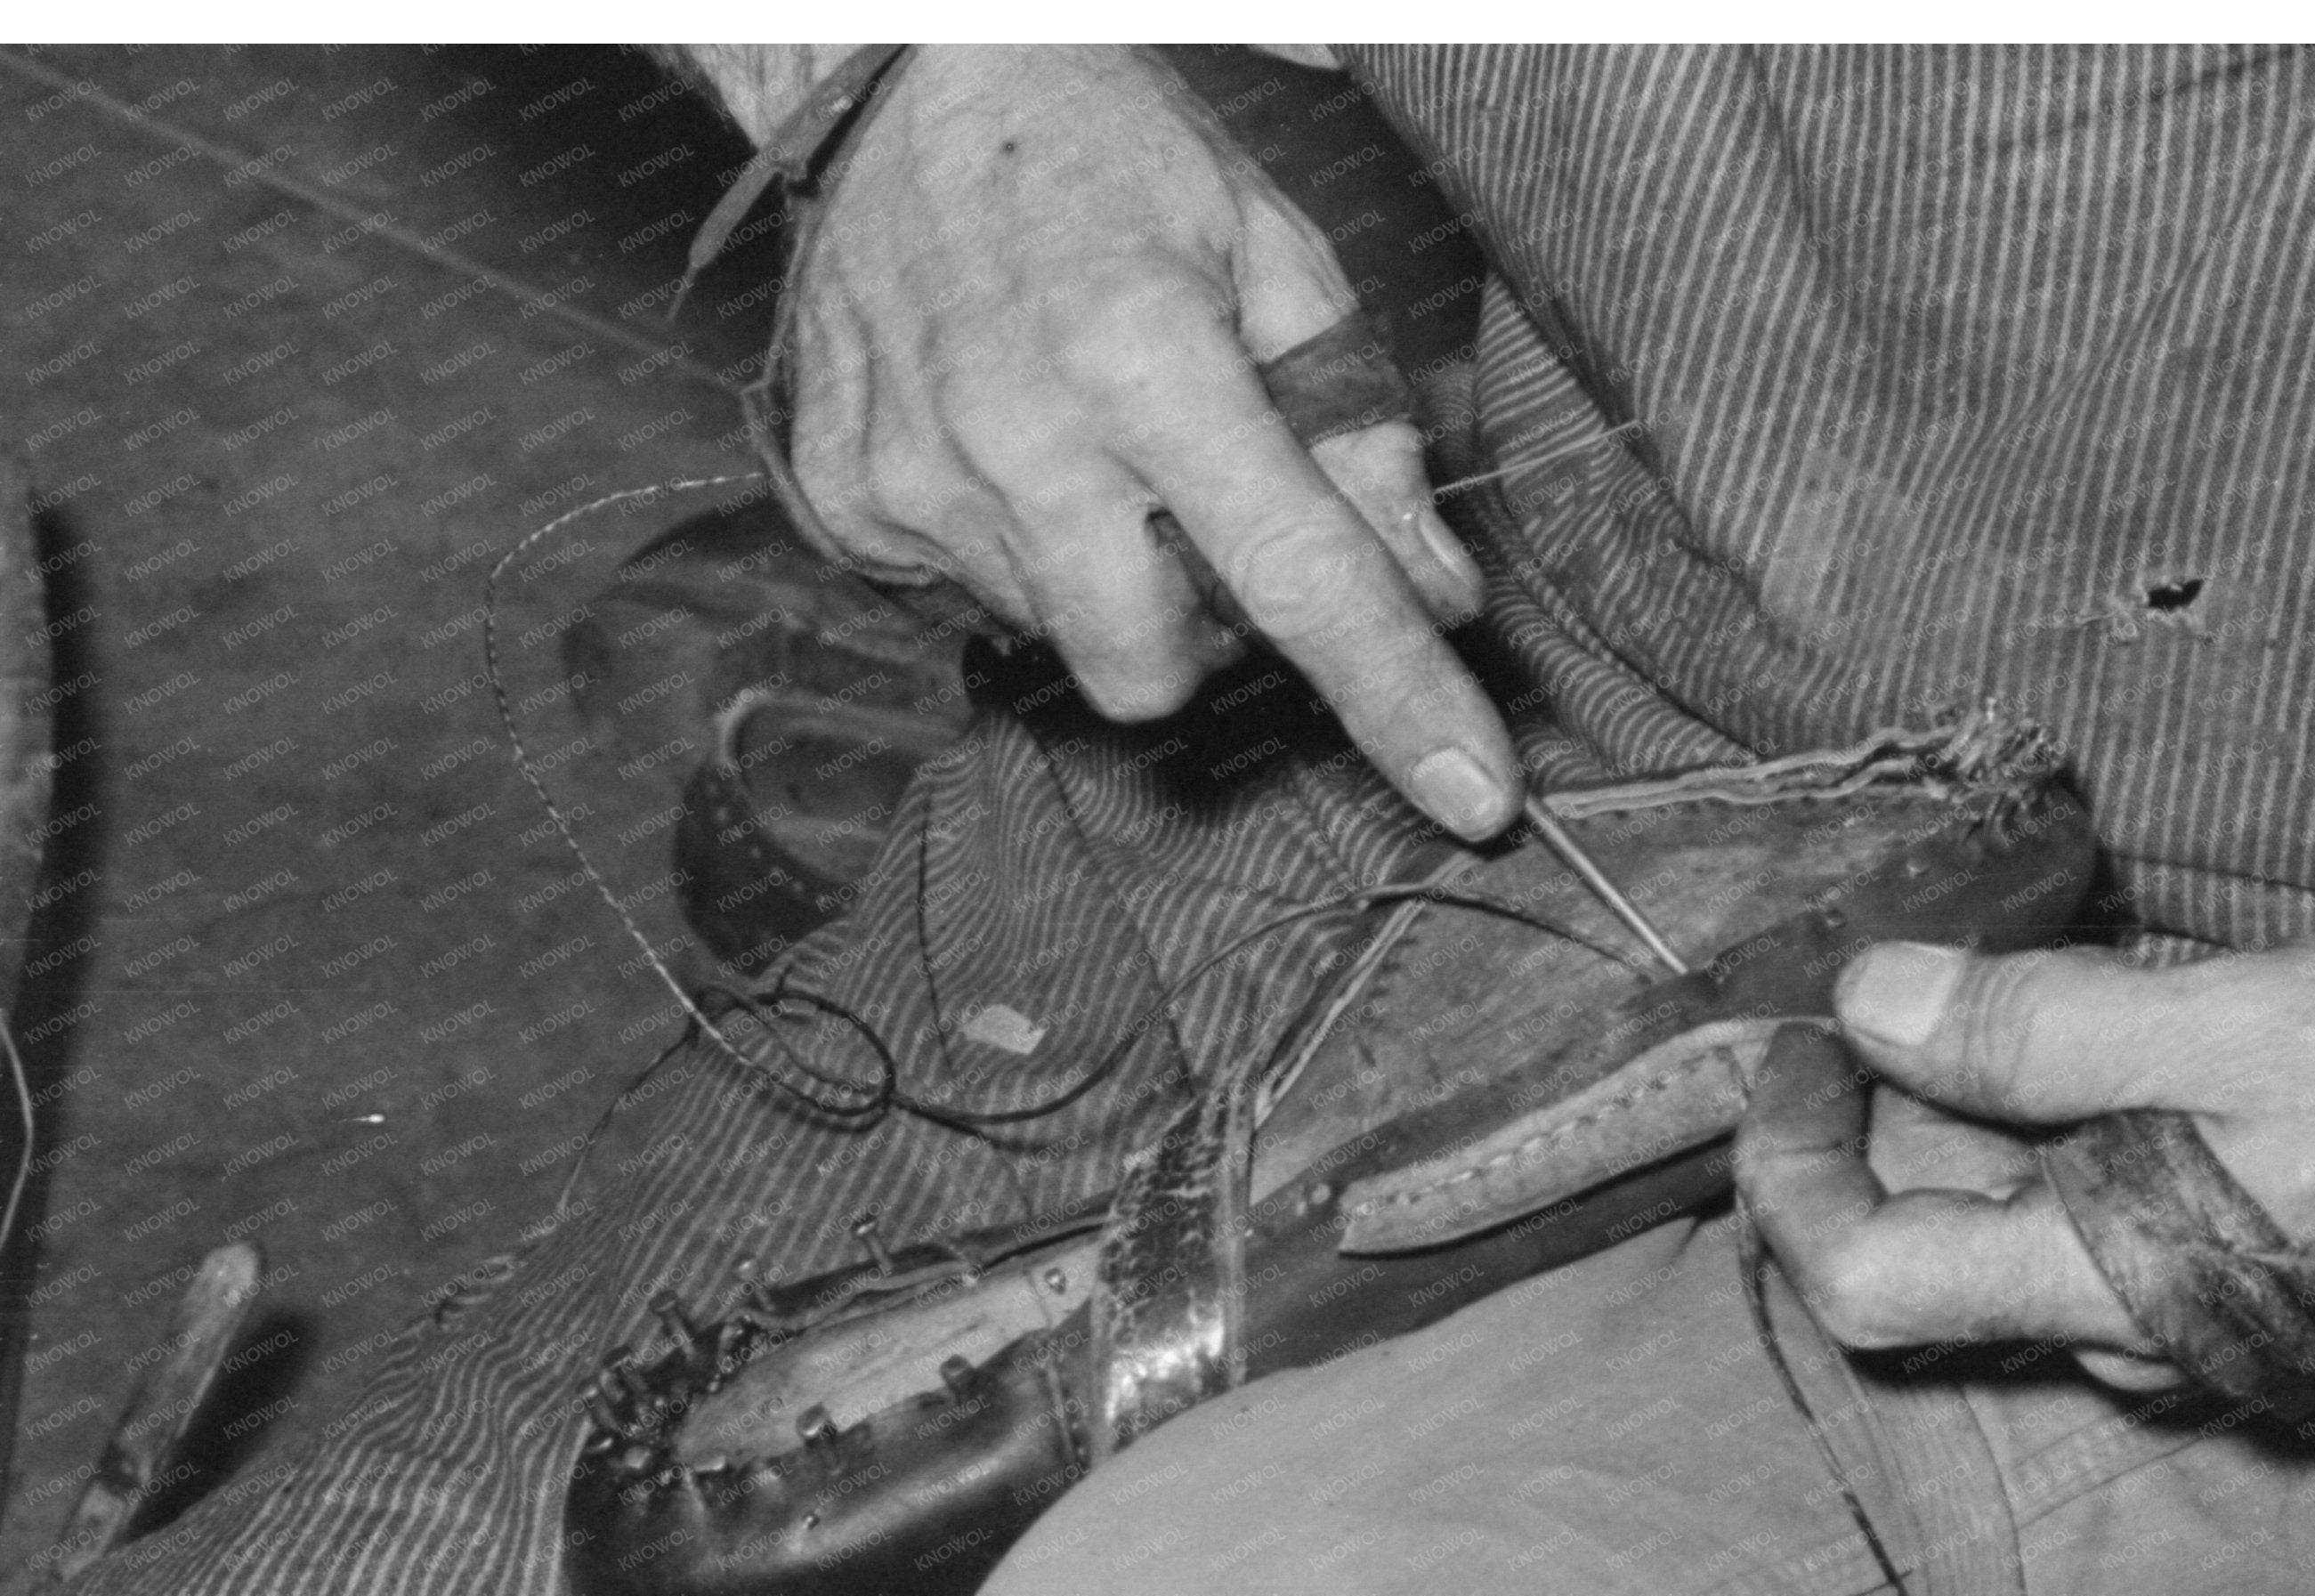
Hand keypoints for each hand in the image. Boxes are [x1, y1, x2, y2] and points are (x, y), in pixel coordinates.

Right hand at [778, 46, 1520, 838]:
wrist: (892, 78)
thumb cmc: (1107, 157)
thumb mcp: (1273, 252)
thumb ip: (1361, 429)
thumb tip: (1435, 591)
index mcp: (1141, 358)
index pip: (1297, 578)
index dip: (1395, 698)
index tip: (1474, 797)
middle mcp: (1014, 438)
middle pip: (1150, 672)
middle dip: (1202, 632)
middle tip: (1203, 516)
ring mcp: (908, 481)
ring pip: (1059, 641)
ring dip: (1109, 580)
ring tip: (1095, 447)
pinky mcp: (840, 504)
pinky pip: (967, 603)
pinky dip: (1019, 553)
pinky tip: (1013, 445)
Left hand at [1735, 940, 2314, 1386]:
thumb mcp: (2228, 1028)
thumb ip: (2034, 1025)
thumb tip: (1868, 1000)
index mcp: (2101, 1290)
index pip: (1862, 1280)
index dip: (1789, 1169)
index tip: (1793, 1042)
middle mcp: (2121, 1334)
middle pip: (1924, 1239)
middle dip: (1870, 1112)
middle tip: (1875, 969)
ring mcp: (2178, 1315)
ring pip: (2007, 1218)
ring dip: (1960, 1105)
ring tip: (1979, 969)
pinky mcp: (2228, 1275)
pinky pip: (2088, 1207)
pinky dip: (2046, 1118)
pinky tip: (2088, 1020)